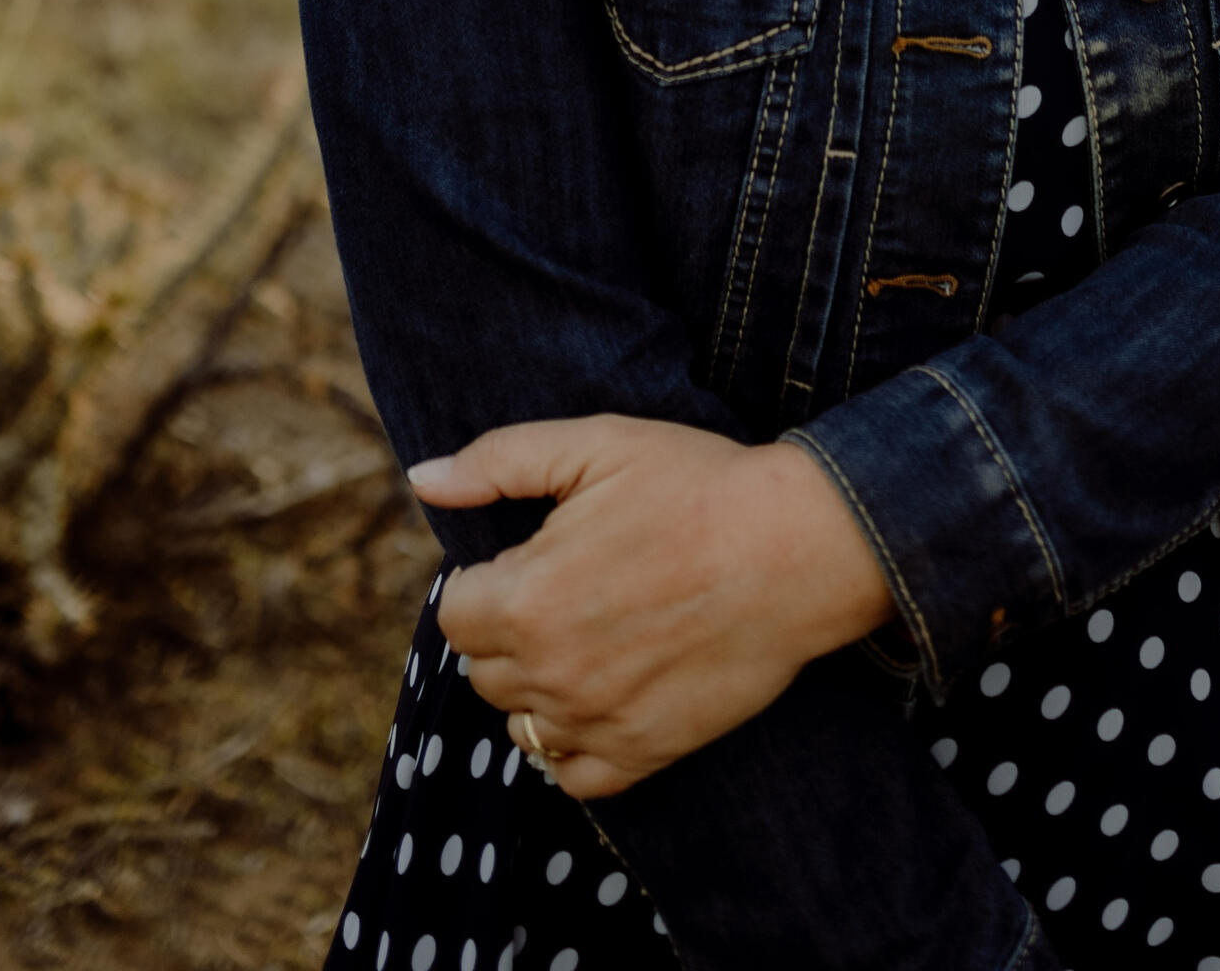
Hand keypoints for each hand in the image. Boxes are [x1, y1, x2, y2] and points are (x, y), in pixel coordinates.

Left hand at [410, 417, 894, 799]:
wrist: (796, 546)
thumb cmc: (696, 485)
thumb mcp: (595, 445)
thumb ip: (498, 460)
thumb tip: (423, 478)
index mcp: (526, 598)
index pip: (455, 614)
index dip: (490, 581)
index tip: (536, 558)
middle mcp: (549, 672)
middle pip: (483, 670)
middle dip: (511, 630)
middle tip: (572, 588)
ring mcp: (595, 721)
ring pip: (521, 723)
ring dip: (539, 684)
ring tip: (593, 635)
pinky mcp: (643, 755)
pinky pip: (572, 774)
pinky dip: (575, 743)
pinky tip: (606, 693)